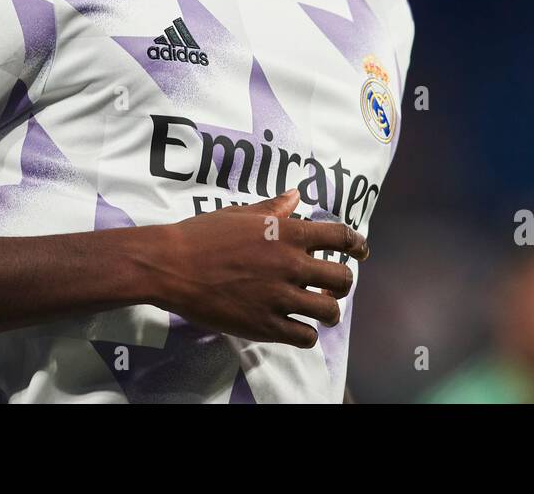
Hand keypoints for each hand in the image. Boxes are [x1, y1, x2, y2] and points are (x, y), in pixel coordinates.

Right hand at [151, 189, 368, 347]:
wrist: (171, 266)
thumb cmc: (202, 235)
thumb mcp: (241, 214)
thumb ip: (274, 208)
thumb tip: (295, 196)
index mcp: (287, 233)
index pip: (341, 237)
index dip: (358, 245)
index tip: (361, 252)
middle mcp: (291, 264)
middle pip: (342, 278)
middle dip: (343, 283)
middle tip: (332, 286)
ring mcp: (280, 297)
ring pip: (329, 311)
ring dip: (329, 312)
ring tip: (321, 312)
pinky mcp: (265, 325)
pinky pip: (305, 337)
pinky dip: (308, 335)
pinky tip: (299, 329)